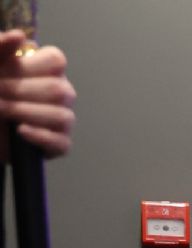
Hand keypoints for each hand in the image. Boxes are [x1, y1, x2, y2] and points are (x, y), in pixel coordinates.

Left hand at [0, 32, 74, 159]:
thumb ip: (1, 48)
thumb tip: (19, 36)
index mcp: (46, 71)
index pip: (56, 61)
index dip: (33, 66)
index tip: (5, 68)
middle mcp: (60, 94)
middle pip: (58, 90)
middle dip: (20, 92)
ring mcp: (62, 120)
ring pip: (61, 116)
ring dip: (25, 112)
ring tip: (1, 111)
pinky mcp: (59, 144)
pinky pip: (60, 142)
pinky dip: (39, 136)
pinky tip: (19, 130)